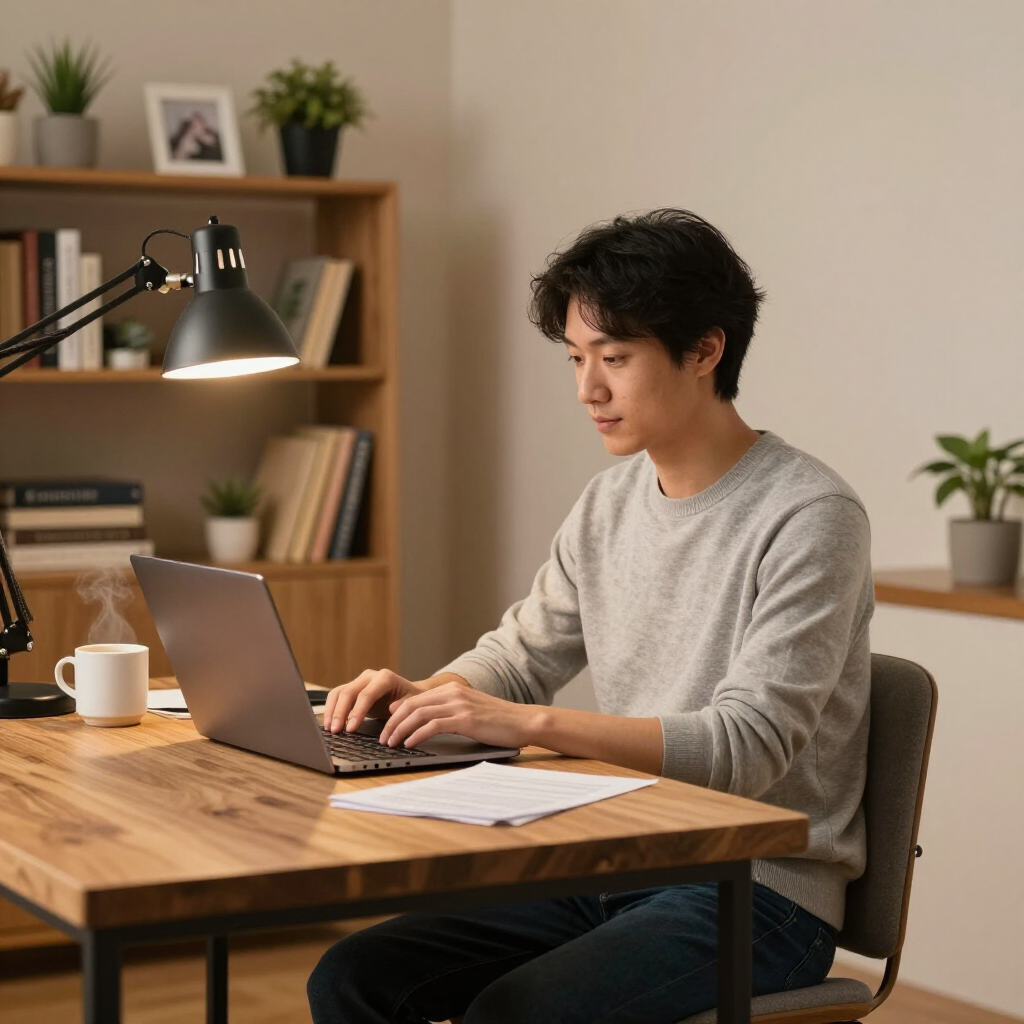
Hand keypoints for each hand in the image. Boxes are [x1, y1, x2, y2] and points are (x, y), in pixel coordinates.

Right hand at [322, 669, 425, 733]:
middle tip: (336, 731)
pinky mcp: (352, 688)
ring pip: (339, 692)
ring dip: (332, 711)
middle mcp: (369, 676)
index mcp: (385, 678)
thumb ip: (403, 706)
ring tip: (329, 729)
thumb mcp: (412, 704)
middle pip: (349, 692)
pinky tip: (329, 724)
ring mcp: (359, 681)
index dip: (357, 712)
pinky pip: (337, 696)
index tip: (350, 729)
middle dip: (340, 712)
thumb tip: (391, 709)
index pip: (366, 695)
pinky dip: (331, 709)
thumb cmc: (411, 700)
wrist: (408, 693)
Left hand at [379, 682, 542, 749]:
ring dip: (400, 730)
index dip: (396, 714)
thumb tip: (422, 722)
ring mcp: (459, 705)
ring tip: (390, 743)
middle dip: (393, 723)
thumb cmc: (497, 721)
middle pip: (412, 705)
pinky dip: (417, 734)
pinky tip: (409, 744)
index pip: (415, 699)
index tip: (385, 727)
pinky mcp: (465, 719)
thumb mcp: (469, 710)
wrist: (523, 721)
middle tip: (382, 738)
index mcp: (452, 689)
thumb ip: (447, 712)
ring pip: (418, 714)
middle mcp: (453, 693)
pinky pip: (433, 725)